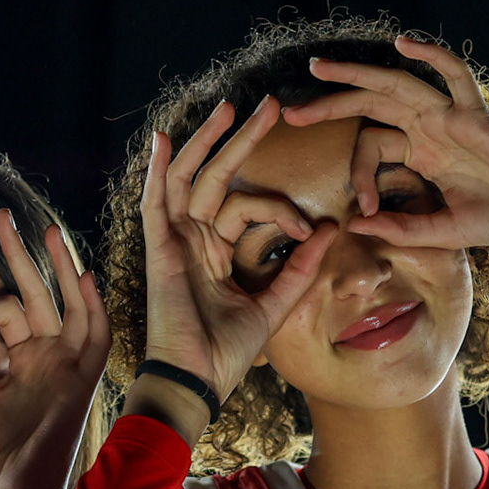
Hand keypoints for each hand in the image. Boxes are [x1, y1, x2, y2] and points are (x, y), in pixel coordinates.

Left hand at [0, 210, 108, 488]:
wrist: (16, 486)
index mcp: (19, 358)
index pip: (1, 312)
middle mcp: (46, 354)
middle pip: (36, 293)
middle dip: (20, 255)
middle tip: (2, 218)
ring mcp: (66, 363)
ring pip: (68, 303)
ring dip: (60, 268)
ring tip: (48, 232)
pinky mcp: (82, 377)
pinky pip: (93, 335)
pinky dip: (90, 308)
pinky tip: (81, 277)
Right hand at [141, 97, 339, 402]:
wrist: (198, 382)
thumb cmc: (226, 353)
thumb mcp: (274, 304)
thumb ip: (299, 268)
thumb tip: (332, 230)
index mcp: (215, 254)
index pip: (247, 208)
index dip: (282, 211)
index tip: (310, 230)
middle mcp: (193, 242)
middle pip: (215, 178)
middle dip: (241, 141)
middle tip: (270, 106)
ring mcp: (174, 244)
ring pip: (188, 178)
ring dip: (207, 141)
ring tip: (229, 107)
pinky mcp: (161, 252)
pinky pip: (156, 203)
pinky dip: (157, 171)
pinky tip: (163, 139)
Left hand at [281, 36, 488, 247]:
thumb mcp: (442, 231)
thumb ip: (401, 228)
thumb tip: (355, 227)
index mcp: (422, 155)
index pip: (372, 147)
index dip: (356, 175)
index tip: (358, 208)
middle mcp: (431, 130)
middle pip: (372, 105)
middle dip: (331, 104)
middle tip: (291, 112)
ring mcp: (451, 118)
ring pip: (397, 85)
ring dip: (357, 74)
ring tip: (319, 67)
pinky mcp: (476, 115)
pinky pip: (453, 75)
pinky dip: (431, 56)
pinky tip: (403, 42)